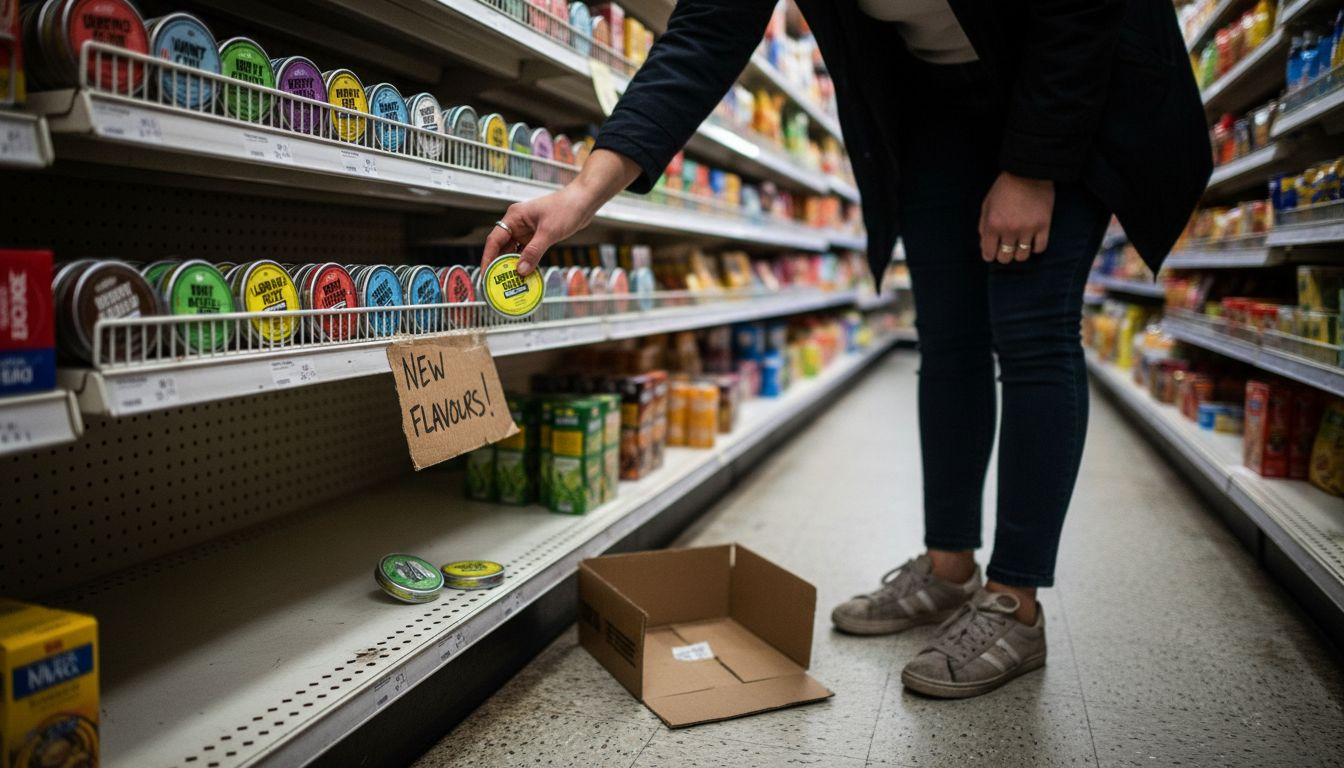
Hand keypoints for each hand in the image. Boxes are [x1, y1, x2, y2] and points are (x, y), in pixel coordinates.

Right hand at [483, 185, 600, 276]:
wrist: (584, 201)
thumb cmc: (566, 207)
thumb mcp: (548, 232)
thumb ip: (533, 252)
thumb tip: (521, 270)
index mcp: (514, 217)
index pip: (495, 240)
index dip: (488, 258)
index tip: (486, 273)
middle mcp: (518, 223)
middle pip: (503, 247)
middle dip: (500, 265)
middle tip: (498, 282)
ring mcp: (527, 230)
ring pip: (515, 251)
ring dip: (514, 265)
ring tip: (511, 281)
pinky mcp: (537, 235)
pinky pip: (527, 252)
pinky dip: (526, 262)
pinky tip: (526, 274)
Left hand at [979, 172, 1054, 263]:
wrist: (1029, 172)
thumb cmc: (1005, 187)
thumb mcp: (987, 204)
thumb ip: (983, 226)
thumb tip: (985, 245)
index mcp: (993, 224)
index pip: (988, 253)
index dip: (989, 255)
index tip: (992, 252)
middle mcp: (1009, 230)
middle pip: (1005, 258)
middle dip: (1003, 255)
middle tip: (1006, 248)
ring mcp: (1028, 229)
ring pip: (1022, 256)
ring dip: (1019, 253)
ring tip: (1019, 245)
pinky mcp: (1044, 226)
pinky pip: (1040, 248)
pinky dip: (1035, 248)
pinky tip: (1032, 242)